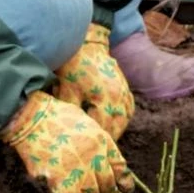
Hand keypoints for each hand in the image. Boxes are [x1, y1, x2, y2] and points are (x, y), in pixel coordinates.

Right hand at [0, 91, 133, 192]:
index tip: (125, 189)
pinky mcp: (59, 180)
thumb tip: (107, 164)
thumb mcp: (88, 124)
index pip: (120, 168)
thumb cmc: (57, 118)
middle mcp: (93, 156)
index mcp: (101, 142)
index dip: (124, 182)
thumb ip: (99, 143)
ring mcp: (77, 169)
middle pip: (108, 186)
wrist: (31, 118)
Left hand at [53, 23, 134, 140]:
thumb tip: (66, 129)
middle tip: (96, 148)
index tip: (87, 149)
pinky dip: (121, 118)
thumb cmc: (74, 66)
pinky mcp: (126, 89)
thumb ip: (69, 111)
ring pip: (124, 119)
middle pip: (117, 127)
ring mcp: (125, 93)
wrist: (86, 43)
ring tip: (104, 137)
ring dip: (115, 129)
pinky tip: (112, 122)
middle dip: (107, 138)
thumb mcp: (66, 89)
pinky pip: (128, 110)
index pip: (104, 128)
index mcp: (106, 99)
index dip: (96, 139)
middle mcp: (120, 98)